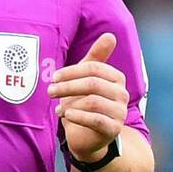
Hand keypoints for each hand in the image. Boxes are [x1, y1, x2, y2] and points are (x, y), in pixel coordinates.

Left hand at [47, 32, 127, 159]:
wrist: (86, 136)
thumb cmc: (83, 102)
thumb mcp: (86, 79)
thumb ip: (96, 58)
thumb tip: (110, 35)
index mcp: (116, 78)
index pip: (94, 68)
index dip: (71, 71)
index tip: (54, 77)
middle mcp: (122, 94)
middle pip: (92, 84)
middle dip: (67, 86)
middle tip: (50, 91)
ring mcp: (120, 112)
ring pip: (93, 102)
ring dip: (70, 103)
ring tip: (57, 108)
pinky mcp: (114, 129)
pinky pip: (96, 120)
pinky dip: (78, 116)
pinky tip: (66, 116)